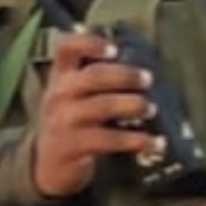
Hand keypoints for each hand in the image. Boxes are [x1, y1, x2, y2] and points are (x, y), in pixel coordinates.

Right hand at [32, 28, 160, 199]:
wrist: (48, 162)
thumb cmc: (70, 119)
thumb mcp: (70, 93)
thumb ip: (91, 73)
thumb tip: (137, 55)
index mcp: (60, 76)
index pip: (66, 48)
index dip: (90, 43)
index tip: (114, 49)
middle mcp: (60, 95)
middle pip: (94, 76)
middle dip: (126, 75)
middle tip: (148, 79)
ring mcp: (65, 121)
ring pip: (104, 106)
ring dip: (134, 105)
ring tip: (151, 109)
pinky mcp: (75, 146)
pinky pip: (111, 140)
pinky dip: (139, 140)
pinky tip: (157, 143)